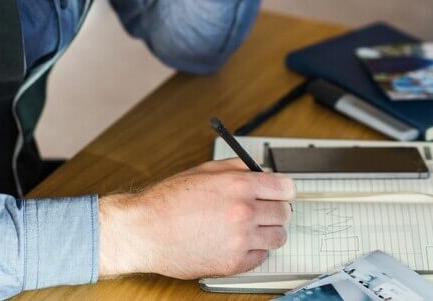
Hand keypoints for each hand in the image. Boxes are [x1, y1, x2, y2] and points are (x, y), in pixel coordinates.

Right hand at [98, 158, 294, 278]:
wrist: (146, 230)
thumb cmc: (168, 200)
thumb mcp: (204, 171)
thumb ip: (236, 168)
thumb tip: (259, 171)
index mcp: (239, 186)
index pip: (286, 188)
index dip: (283, 190)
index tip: (280, 193)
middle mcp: (244, 212)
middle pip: (284, 214)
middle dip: (276, 210)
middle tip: (264, 210)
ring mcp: (240, 240)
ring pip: (278, 238)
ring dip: (269, 232)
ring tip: (253, 228)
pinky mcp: (233, 264)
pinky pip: (261, 257)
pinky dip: (254, 250)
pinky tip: (239, 242)